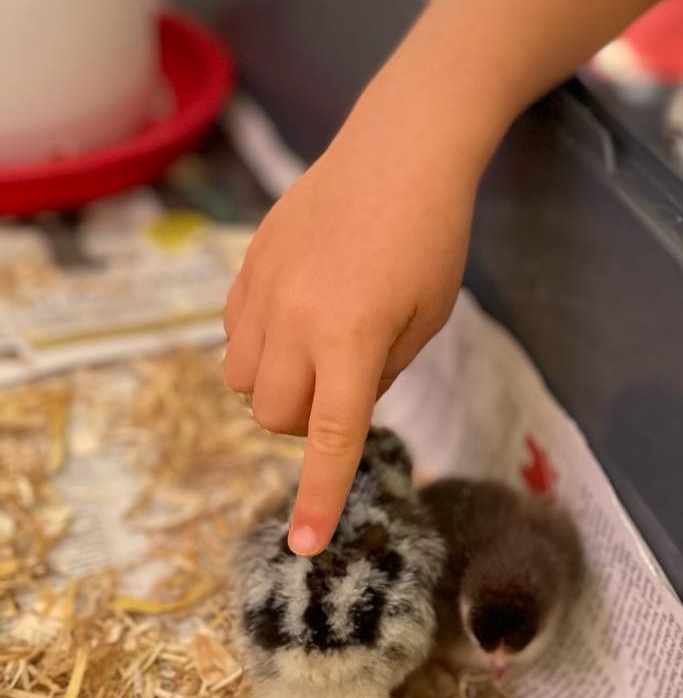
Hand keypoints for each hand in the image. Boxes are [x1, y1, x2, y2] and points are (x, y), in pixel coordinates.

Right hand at [222, 124, 477, 553]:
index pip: (328, 439)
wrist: (400, 151)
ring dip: (277, 385)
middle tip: (350, 381)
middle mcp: (295, 319)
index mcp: (351, 338)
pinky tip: (302, 309)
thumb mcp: (427, 318)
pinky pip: (234, 334)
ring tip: (323, 344)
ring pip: (242, 381)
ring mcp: (263, 289)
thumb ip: (379, 375)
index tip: (305, 546)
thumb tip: (335, 411)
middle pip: (274, 417)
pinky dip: (261, 344)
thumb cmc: (433, 237)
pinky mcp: (247, 265)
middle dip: (306, 421)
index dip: (319, 496)